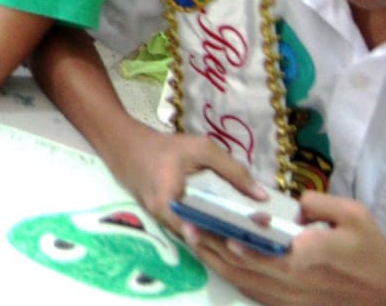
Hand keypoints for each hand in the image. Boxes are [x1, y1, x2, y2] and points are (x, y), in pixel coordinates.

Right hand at [104, 124, 264, 235]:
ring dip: (221, 236)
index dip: (223, 235)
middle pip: (201, 237)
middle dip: (229, 238)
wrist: (124, 146)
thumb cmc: (163, 147)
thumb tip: (262, 197)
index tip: (246, 237)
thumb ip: (231, 170)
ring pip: (196, 236)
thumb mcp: (199, 149)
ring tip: (249, 233)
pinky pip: (189, 230)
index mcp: (168, 200)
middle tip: (257, 237)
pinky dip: (208, 230)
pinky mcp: (164, 221)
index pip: (197, 228)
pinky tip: (228, 227)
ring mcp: (162, 222)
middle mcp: (163, 218)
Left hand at [178, 192, 385, 305]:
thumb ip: (320, 204)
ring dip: (214, 258)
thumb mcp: (355, 217)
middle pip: (246, 264)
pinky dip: (229, 274)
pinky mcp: (286, 305)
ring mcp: (289, 296)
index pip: (273, 253)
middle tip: (187, 222)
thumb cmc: (372, 252)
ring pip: (242, 279)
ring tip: (190, 236)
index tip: (222, 231)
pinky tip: (212, 258)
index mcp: (313, 254)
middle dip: (214, 243)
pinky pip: (250, 290)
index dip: (247, 246)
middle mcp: (296, 279)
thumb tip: (292, 203)